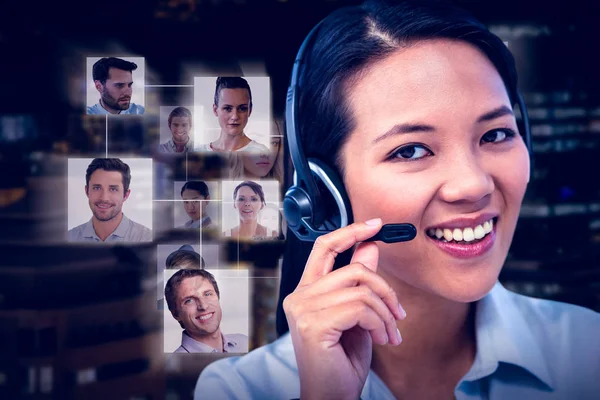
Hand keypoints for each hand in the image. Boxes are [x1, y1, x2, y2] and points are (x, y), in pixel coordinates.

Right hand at [283, 219, 406, 399]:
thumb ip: (359, 282)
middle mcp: (299, 296)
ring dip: (386, 313)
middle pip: (352, 268)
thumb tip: (370, 248)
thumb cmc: (341, 361)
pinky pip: (361, 308)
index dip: (350, 232)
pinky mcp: (313, 324)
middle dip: (385, 288)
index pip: (324, 247)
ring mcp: (303, 309)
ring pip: (361, 289)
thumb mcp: (357, 315)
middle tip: (399, 313)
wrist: (332, 396)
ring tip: (390, 333)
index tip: (376, 225)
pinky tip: (381, 340)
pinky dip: (379, 323)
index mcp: (307, 291)